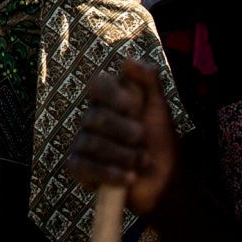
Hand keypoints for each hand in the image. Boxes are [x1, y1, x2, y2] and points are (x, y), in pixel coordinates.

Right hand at [71, 56, 181, 218]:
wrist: (164, 181)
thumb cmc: (160, 141)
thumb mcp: (159, 108)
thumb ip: (148, 80)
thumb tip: (126, 60)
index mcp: (108, 100)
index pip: (97, 84)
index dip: (114, 95)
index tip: (134, 108)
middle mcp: (91, 118)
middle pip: (96, 117)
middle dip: (125, 131)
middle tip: (143, 139)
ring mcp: (82, 143)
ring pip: (93, 143)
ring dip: (124, 155)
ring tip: (143, 163)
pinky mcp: (78, 168)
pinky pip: (84, 167)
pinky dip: (109, 173)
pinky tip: (129, 178)